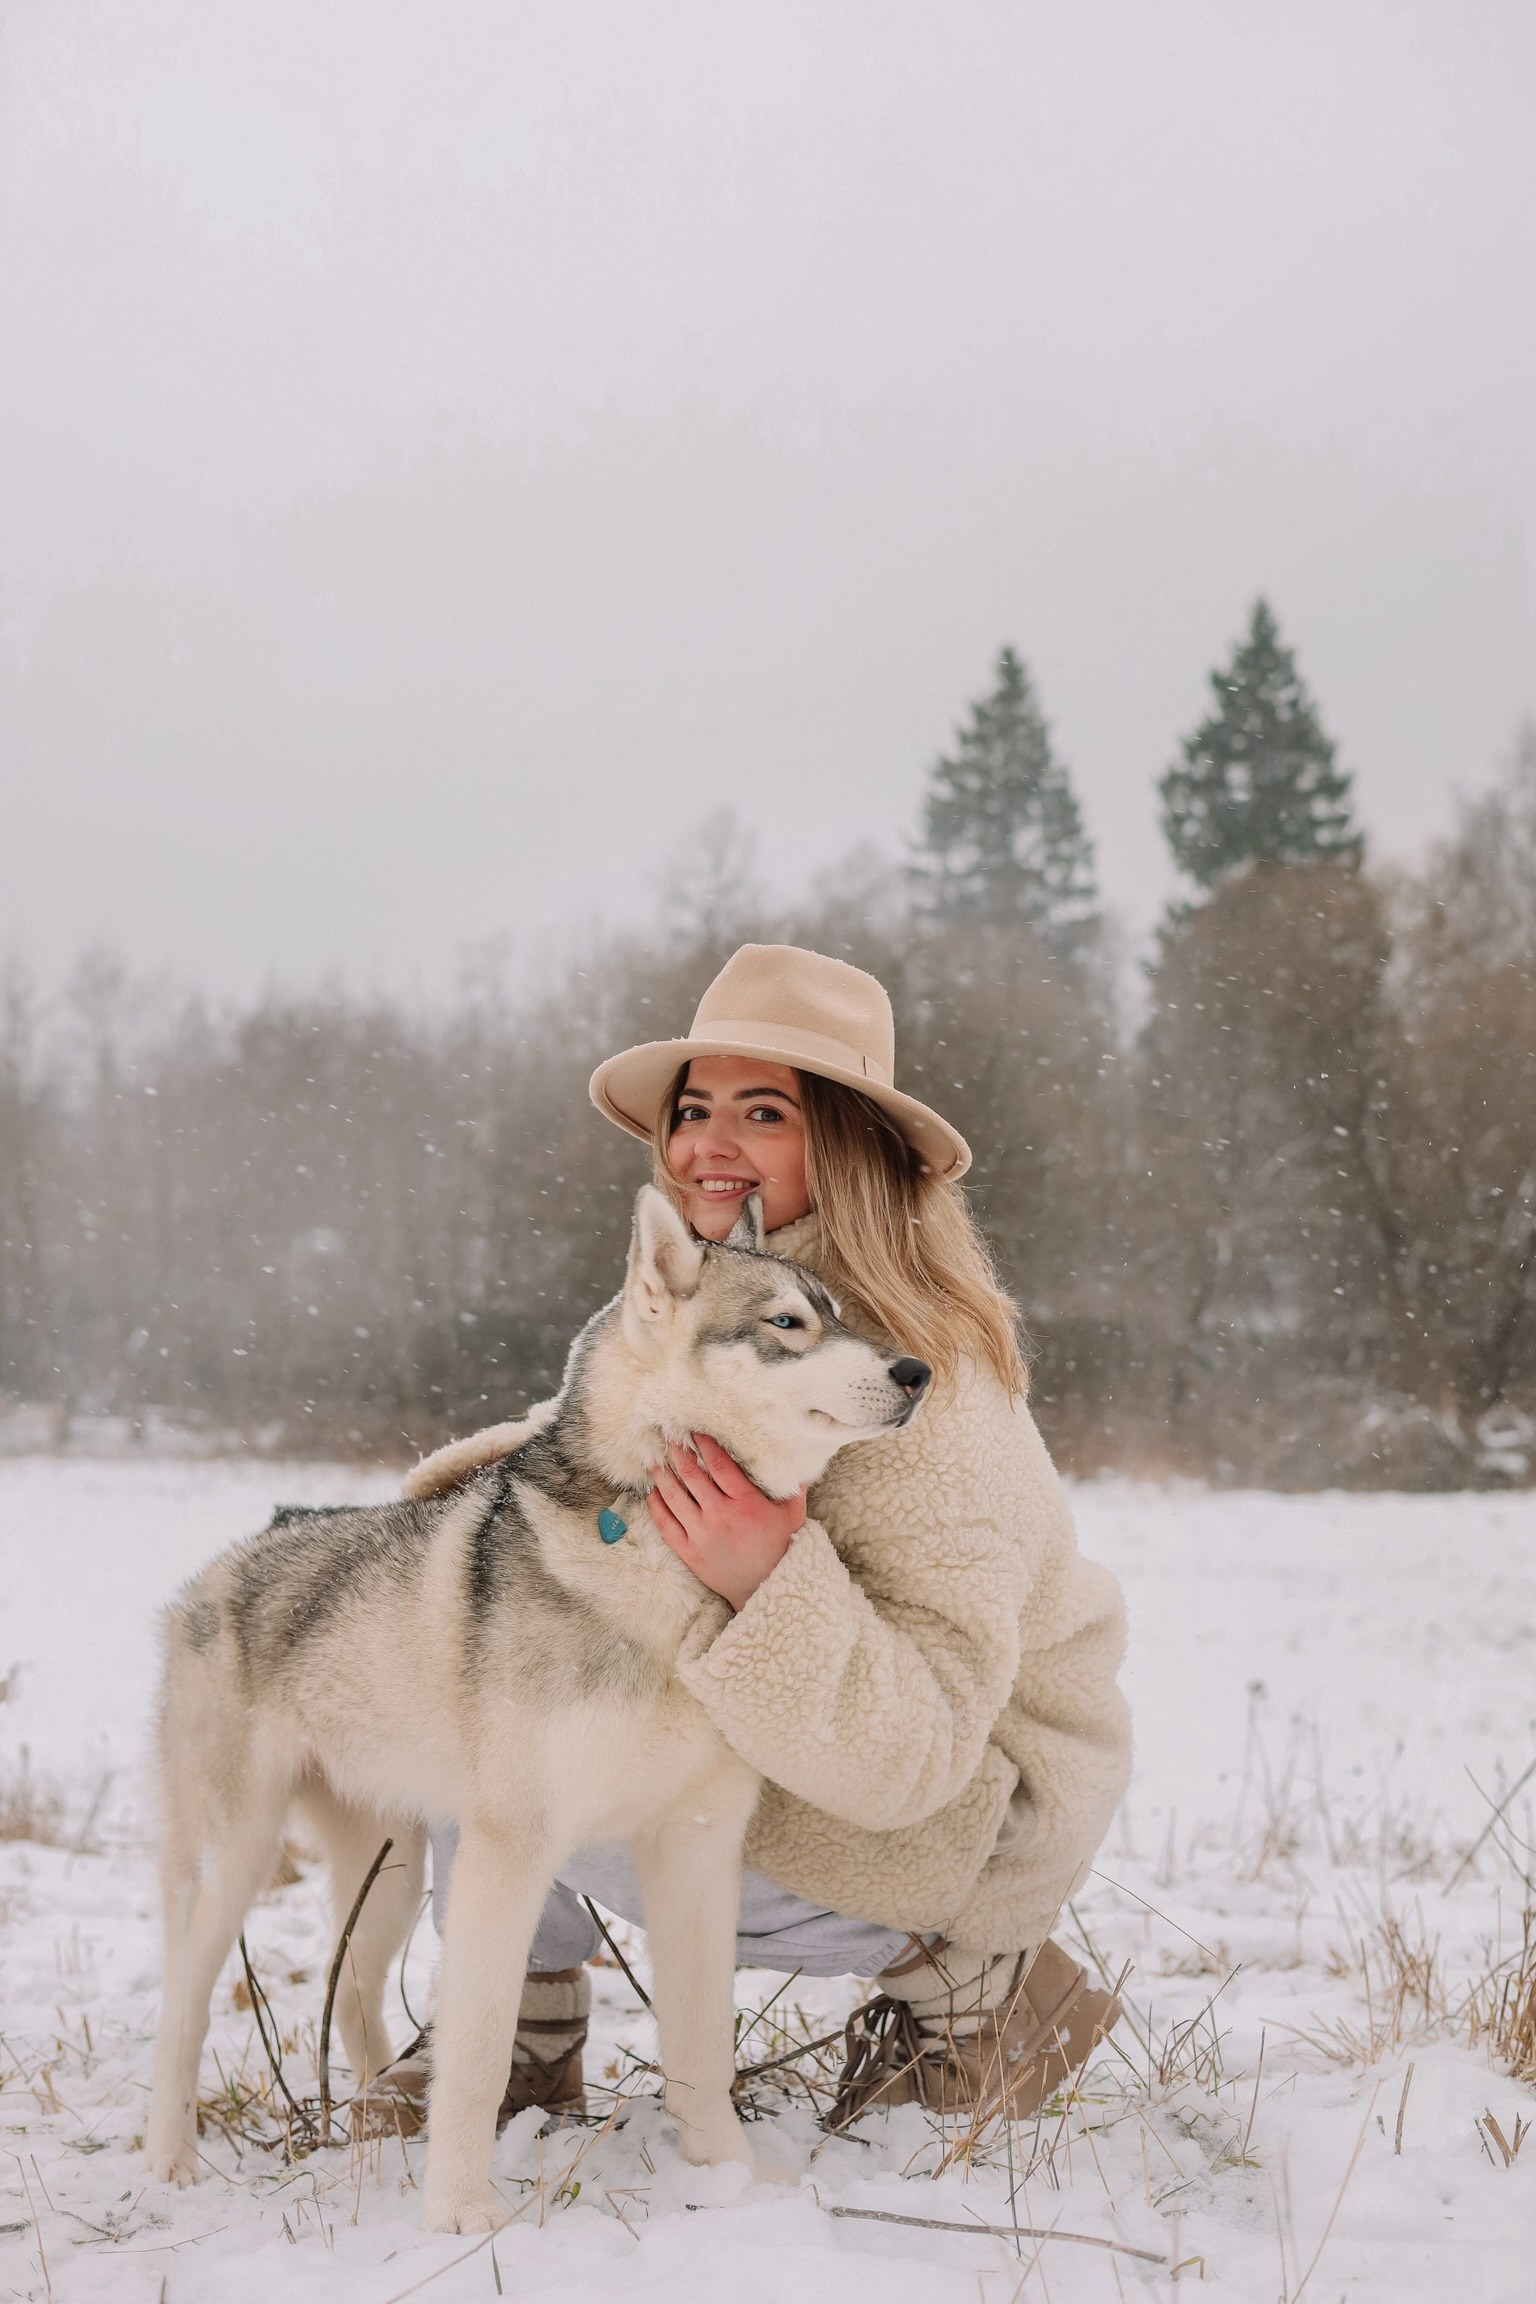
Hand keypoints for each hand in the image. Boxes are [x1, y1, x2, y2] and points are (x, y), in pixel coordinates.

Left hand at [648, 1431, 806, 1611]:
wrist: (769, 1587)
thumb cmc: (782, 1547)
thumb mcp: (794, 1514)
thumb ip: (793, 1485)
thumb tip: (796, 1458)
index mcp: (744, 1502)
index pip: (718, 1464)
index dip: (705, 1444)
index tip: (695, 1431)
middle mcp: (719, 1515)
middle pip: (691, 1476)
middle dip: (678, 1454)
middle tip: (668, 1438)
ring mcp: (702, 1534)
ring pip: (674, 1498)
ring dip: (662, 1477)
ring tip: (655, 1462)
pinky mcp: (690, 1552)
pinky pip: (666, 1525)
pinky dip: (656, 1507)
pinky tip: (652, 1494)